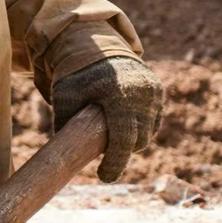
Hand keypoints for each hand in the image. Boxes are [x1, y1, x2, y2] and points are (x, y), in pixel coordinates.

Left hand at [50, 55, 164, 181]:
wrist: (97, 44)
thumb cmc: (76, 74)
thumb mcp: (63, 98)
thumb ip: (65, 125)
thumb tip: (63, 157)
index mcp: (118, 95)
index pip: (124, 139)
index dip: (115, 163)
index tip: (104, 178)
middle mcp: (141, 93)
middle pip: (138, 140)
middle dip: (122, 152)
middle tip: (104, 154)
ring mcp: (153, 91)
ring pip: (147, 132)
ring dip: (133, 140)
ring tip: (113, 135)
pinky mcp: (158, 90)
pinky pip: (153, 120)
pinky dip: (141, 126)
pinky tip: (126, 124)